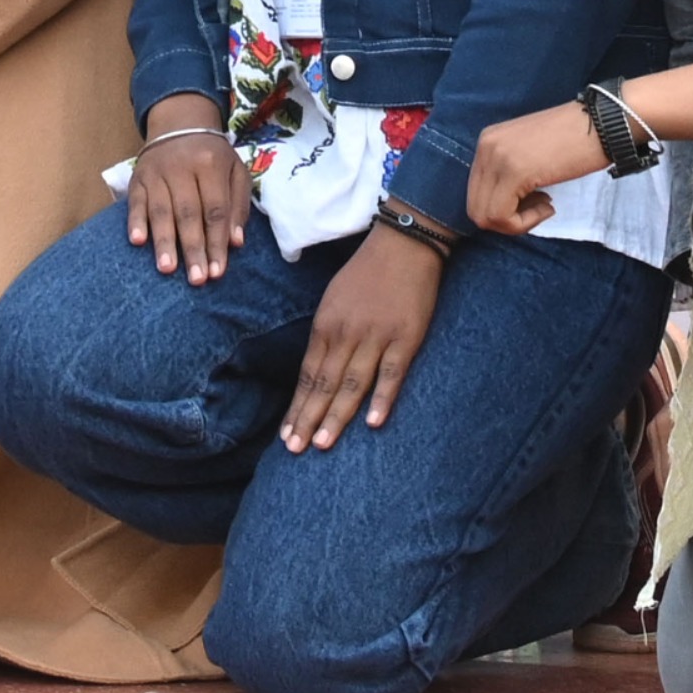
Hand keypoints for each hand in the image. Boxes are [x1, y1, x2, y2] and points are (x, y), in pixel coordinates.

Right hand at [124, 103, 249, 284]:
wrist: (179, 122)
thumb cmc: (212, 155)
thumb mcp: (235, 171)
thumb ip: (238, 206)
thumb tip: (235, 242)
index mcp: (211, 164)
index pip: (215, 209)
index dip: (217, 242)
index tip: (218, 272)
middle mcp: (182, 167)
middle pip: (189, 213)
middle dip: (193, 248)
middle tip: (196, 279)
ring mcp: (157, 172)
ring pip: (161, 210)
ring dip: (164, 241)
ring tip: (167, 269)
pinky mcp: (137, 177)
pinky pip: (135, 201)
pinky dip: (135, 221)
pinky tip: (137, 241)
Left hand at [281, 220, 446, 452]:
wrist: (404, 242)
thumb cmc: (367, 272)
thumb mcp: (335, 300)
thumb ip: (327, 335)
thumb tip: (316, 370)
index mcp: (326, 324)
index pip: (307, 374)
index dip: (298, 407)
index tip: (287, 435)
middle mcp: (345, 333)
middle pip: (323, 384)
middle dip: (307, 419)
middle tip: (294, 450)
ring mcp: (376, 336)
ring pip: (352, 383)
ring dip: (336, 416)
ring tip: (321, 444)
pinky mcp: (405, 337)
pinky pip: (392, 373)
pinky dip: (382, 399)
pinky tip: (373, 424)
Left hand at [470, 101, 606, 234]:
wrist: (603, 124)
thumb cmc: (575, 140)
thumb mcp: (530, 153)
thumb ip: (509, 174)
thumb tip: (501, 208)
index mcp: (488, 141)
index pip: (477, 193)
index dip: (504, 209)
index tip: (534, 201)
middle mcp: (486, 147)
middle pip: (476, 208)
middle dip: (507, 221)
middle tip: (538, 208)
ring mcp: (497, 157)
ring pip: (486, 216)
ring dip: (517, 223)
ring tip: (545, 205)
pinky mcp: (514, 171)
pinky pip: (503, 216)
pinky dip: (525, 222)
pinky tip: (549, 206)